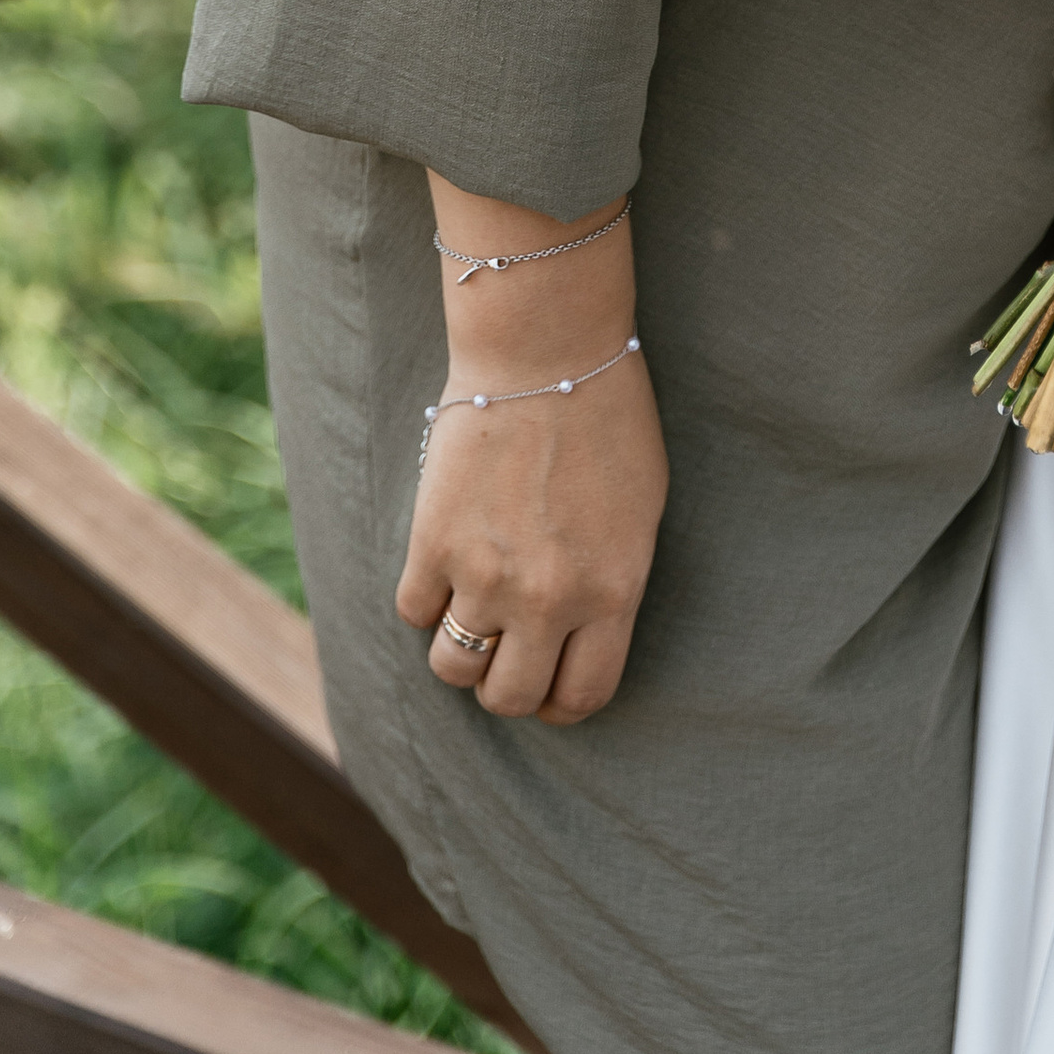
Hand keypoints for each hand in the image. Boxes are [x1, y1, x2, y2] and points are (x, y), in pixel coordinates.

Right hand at [396, 178, 668, 724]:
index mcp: (612, 591)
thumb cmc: (607, 420)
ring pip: (453, 668)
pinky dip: (425, 597)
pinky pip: (413, 612)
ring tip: (472, 605)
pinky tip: (445, 559)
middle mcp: (550, 599)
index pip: (582, 697)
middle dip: (506, 682)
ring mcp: (486, 576)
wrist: (546, 351)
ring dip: (460, 646)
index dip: (561, 702)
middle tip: (505, 648)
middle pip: (509, 698)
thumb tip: (582, 642)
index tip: (549, 683)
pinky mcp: (432, 545)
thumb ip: (612, 585)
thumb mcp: (640, 512)